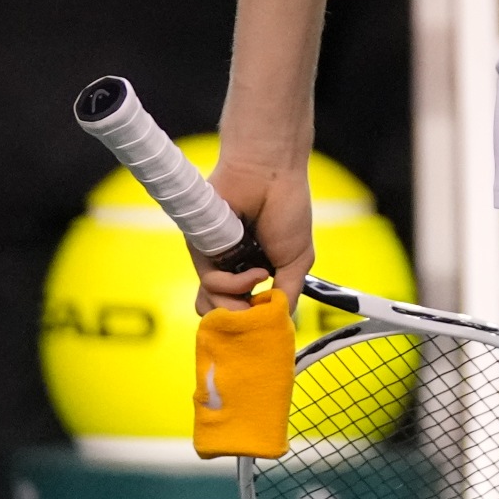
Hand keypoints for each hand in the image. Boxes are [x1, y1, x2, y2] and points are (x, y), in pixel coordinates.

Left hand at [197, 152, 315, 312]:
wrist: (268, 175)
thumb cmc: (288, 209)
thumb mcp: (298, 260)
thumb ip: (287, 293)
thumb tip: (276, 322)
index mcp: (256, 269)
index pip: (245, 307)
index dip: (252, 320)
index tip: (268, 321)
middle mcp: (233, 268)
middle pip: (223, 312)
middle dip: (239, 321)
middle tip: (256, 314)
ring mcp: (215, 261)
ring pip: (211, 304)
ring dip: (235, 305)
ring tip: (256, 287)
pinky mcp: (200, 251)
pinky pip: (210, 283)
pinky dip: (234, 284)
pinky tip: (255, 272)